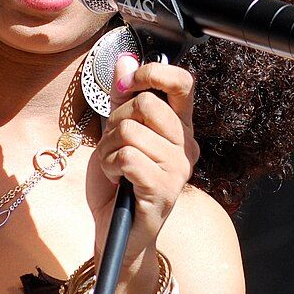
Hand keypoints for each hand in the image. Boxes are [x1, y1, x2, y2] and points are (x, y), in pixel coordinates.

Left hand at [86, 52, 199, 293]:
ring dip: (108, 149)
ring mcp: (178, 170)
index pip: (183, 84)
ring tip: (114, 168)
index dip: (153, 74)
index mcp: (179, 129)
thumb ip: (122, 99)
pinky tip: (115, 180)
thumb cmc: (116, 184)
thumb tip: (125, 61)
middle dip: (116, 121)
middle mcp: (186, 146)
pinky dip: (109, 165)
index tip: (130, 83)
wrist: (114, 232)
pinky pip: (127, 157)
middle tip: (114, 146)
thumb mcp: (115, 134)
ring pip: (130, 131)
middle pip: (145, 104)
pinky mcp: (164, 190)